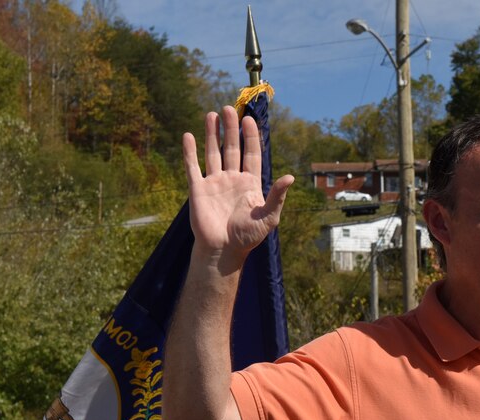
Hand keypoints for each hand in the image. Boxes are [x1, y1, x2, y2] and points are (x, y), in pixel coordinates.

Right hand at [182, 106, 293, 262]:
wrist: (224, 251)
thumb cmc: (248, 237)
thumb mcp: (268, 217)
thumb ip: (277, 196)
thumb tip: (290, 177)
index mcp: (250, 184)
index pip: (251, 154)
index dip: (251, 137)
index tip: (249, 119)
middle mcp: (232, 180)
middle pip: (232, 148)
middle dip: (231, 129)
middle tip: (229, 108)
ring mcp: (214, 183)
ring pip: (213, 153)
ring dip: (212, 134)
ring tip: (212, 114)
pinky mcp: (198, 190)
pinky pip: (193, 167)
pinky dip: (190, 152)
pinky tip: (189, 135)